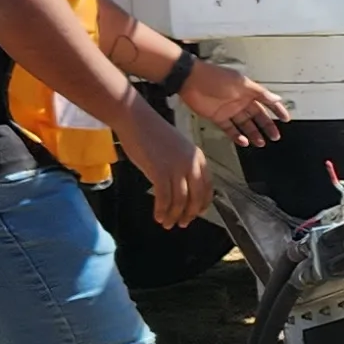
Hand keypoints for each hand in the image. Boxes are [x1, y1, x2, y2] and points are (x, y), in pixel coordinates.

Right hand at [124, 97, 210, 228]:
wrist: (136, 120)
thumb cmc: (153, 133)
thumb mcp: (178, 149)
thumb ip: (184, 166)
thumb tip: (183, 190)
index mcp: (198, 157)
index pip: (207, 187)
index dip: (203, 204)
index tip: (197, 214)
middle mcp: (191, 164)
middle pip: (196, 197)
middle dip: (189, 214)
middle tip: (182, 224)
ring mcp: (176, 168)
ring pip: (180, 201)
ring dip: (174, 216)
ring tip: (167, 224)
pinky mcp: (159, 171)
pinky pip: (164, 198)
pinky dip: (161, 210)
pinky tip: (158, 217)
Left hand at [179, 59, 291, 146]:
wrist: (191, 81)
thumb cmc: (215, 77)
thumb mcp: (242, 84)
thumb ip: (260, 93)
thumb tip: (276, 98)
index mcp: (248, 90)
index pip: (267, 101)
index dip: (277, 109)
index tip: (285, 118)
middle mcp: (240, 100)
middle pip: (257, 116)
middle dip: (267, 126)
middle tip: (275, 136)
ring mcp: (229, 110)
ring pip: (245, 125)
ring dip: (253, 133)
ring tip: (261, 142)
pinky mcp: (218, 117)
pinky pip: (230, 129)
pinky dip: (237, 136)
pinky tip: (244, 141)